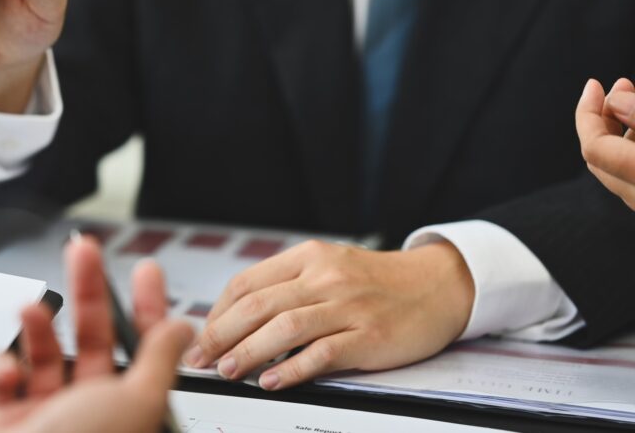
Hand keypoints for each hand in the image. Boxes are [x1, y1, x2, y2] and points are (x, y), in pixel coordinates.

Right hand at [0, 236, 193, 432]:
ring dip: (38, 326)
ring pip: (46, 352)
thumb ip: (160, 361)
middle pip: (94, 337)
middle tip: (84, 252)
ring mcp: (46, 414)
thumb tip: (182, 327)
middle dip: (89, 292)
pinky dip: (1, 366)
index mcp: (128, 408)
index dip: (148, 306)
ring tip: (33, 311)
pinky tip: (7, 372)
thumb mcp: (135, 403)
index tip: (146, 270)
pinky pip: (3, 375)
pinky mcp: (5, 418)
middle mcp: (89, 410)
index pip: (144, 348)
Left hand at [185, 239, 473, 389]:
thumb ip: (287, 285)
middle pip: (258, 305)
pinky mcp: (368, 336)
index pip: (247, 283)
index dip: (218, 313)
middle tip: (201, 359)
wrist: (436, 285)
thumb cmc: (375, 282)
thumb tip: (237, 317)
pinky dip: (292, 368)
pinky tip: (272, 380)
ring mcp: (347, 306)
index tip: (202, 336)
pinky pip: (322, 353)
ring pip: (284, 328)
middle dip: (222, 334)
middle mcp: (324, 277)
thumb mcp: (327, 266)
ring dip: (248, 352)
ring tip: (227, 371)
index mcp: (308, 257)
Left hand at [576, 78, 634, 209]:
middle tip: (621, 88)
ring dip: (621, 134)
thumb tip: (614, 101)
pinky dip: (632, 151)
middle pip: (601, 159)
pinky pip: (634, 179)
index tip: (594, 85)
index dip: (588, 112)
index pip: (594, 147)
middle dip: (604, 119)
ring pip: (619, 170)